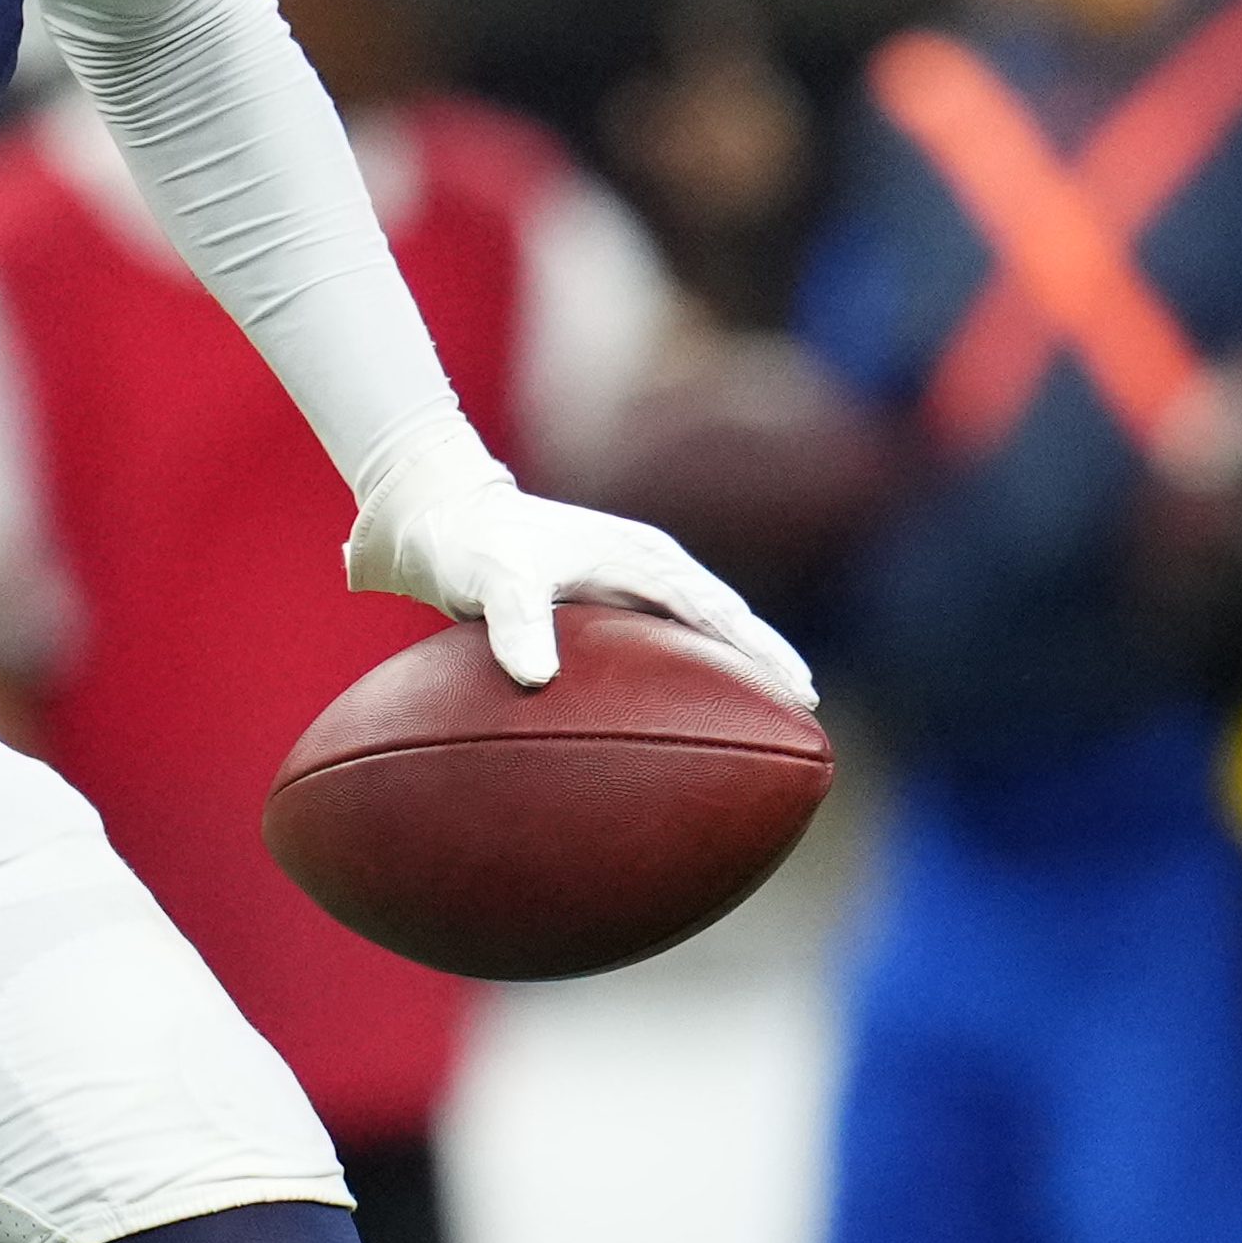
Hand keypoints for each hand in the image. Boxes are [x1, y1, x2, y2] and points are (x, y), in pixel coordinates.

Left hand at [342, 414, 816, 706]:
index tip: (797, 689)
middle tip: (807, 717)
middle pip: (725, 622)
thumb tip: (536, 679)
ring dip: (734, 673)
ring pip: (699, 635)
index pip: (718, 610)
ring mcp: (629, 589)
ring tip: (769, 724)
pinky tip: (686, 721)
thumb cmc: (469, 542)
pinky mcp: (605, 610)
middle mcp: (646, 571)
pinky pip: (661, 648)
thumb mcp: (492, 579)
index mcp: (641, 558)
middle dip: (767, 664)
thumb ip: (514, 622)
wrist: (434, 518)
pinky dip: (686, 679)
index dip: (759, 651)